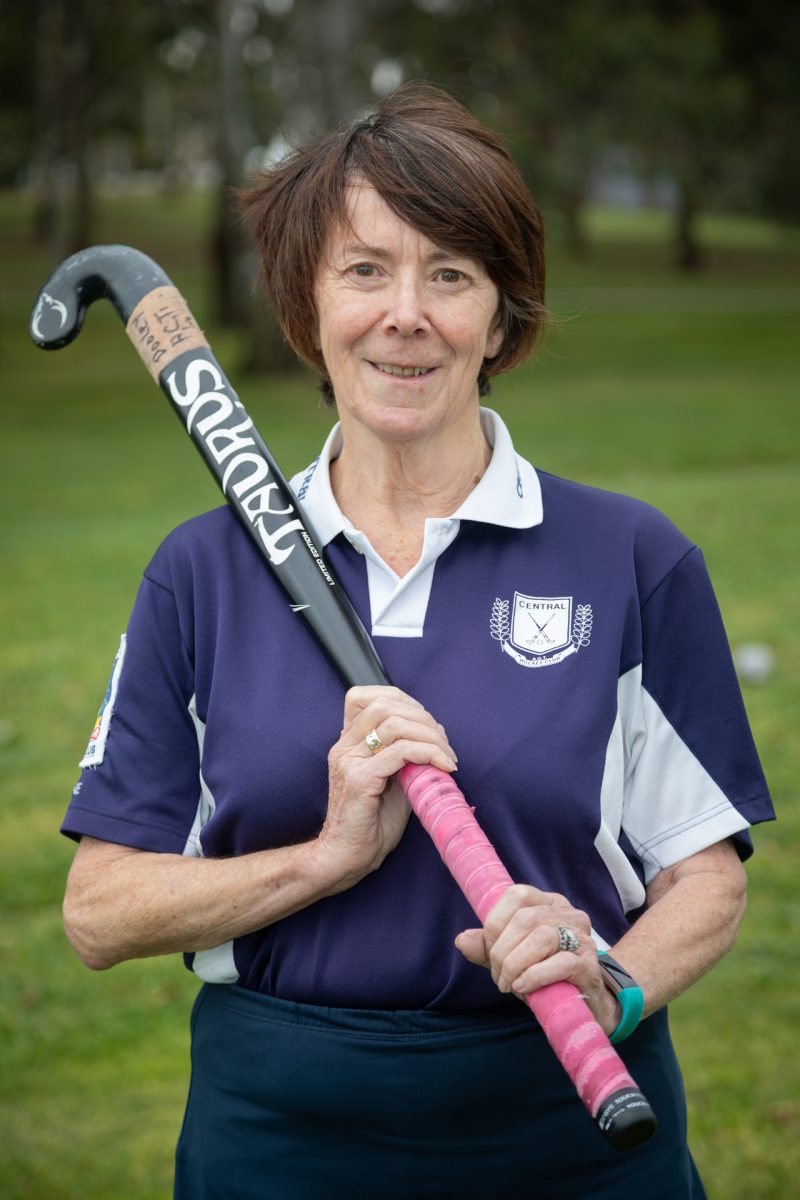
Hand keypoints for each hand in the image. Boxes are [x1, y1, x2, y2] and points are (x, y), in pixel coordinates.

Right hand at [315, 685, 457, 893]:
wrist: (346, 859)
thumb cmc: (370, 824)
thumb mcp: (390, 781)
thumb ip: (404, 755)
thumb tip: (434, 736)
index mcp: (346, 743)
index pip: (365, 695)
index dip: (402, 700)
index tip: (427, 722)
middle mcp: (343, 746)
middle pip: (385, 704)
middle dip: (423, 718)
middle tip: (445, 744)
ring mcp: (348, 761)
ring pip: (395, 724)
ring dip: (430, 736)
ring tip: (447, 757)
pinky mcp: (359, 780)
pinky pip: (401, 752)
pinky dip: (429, 753)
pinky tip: (443, 767)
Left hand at [455, 884, 619, 1033]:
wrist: (590, 1003)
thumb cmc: (548, 976)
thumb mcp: (513, 959)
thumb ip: (488, 949)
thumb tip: (462, 940)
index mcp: (549, 904)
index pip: (517, 895)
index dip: (496, 922)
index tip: (490, 951)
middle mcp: (569, 914)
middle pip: (526, 918)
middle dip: (502, 951)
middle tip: (499, 978)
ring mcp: (583, 939)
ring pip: (543, 937)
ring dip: (516, 964)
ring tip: (509, 985)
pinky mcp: (590, 966)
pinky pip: (561, 963)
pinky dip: (535, 976)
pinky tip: (523, 988)